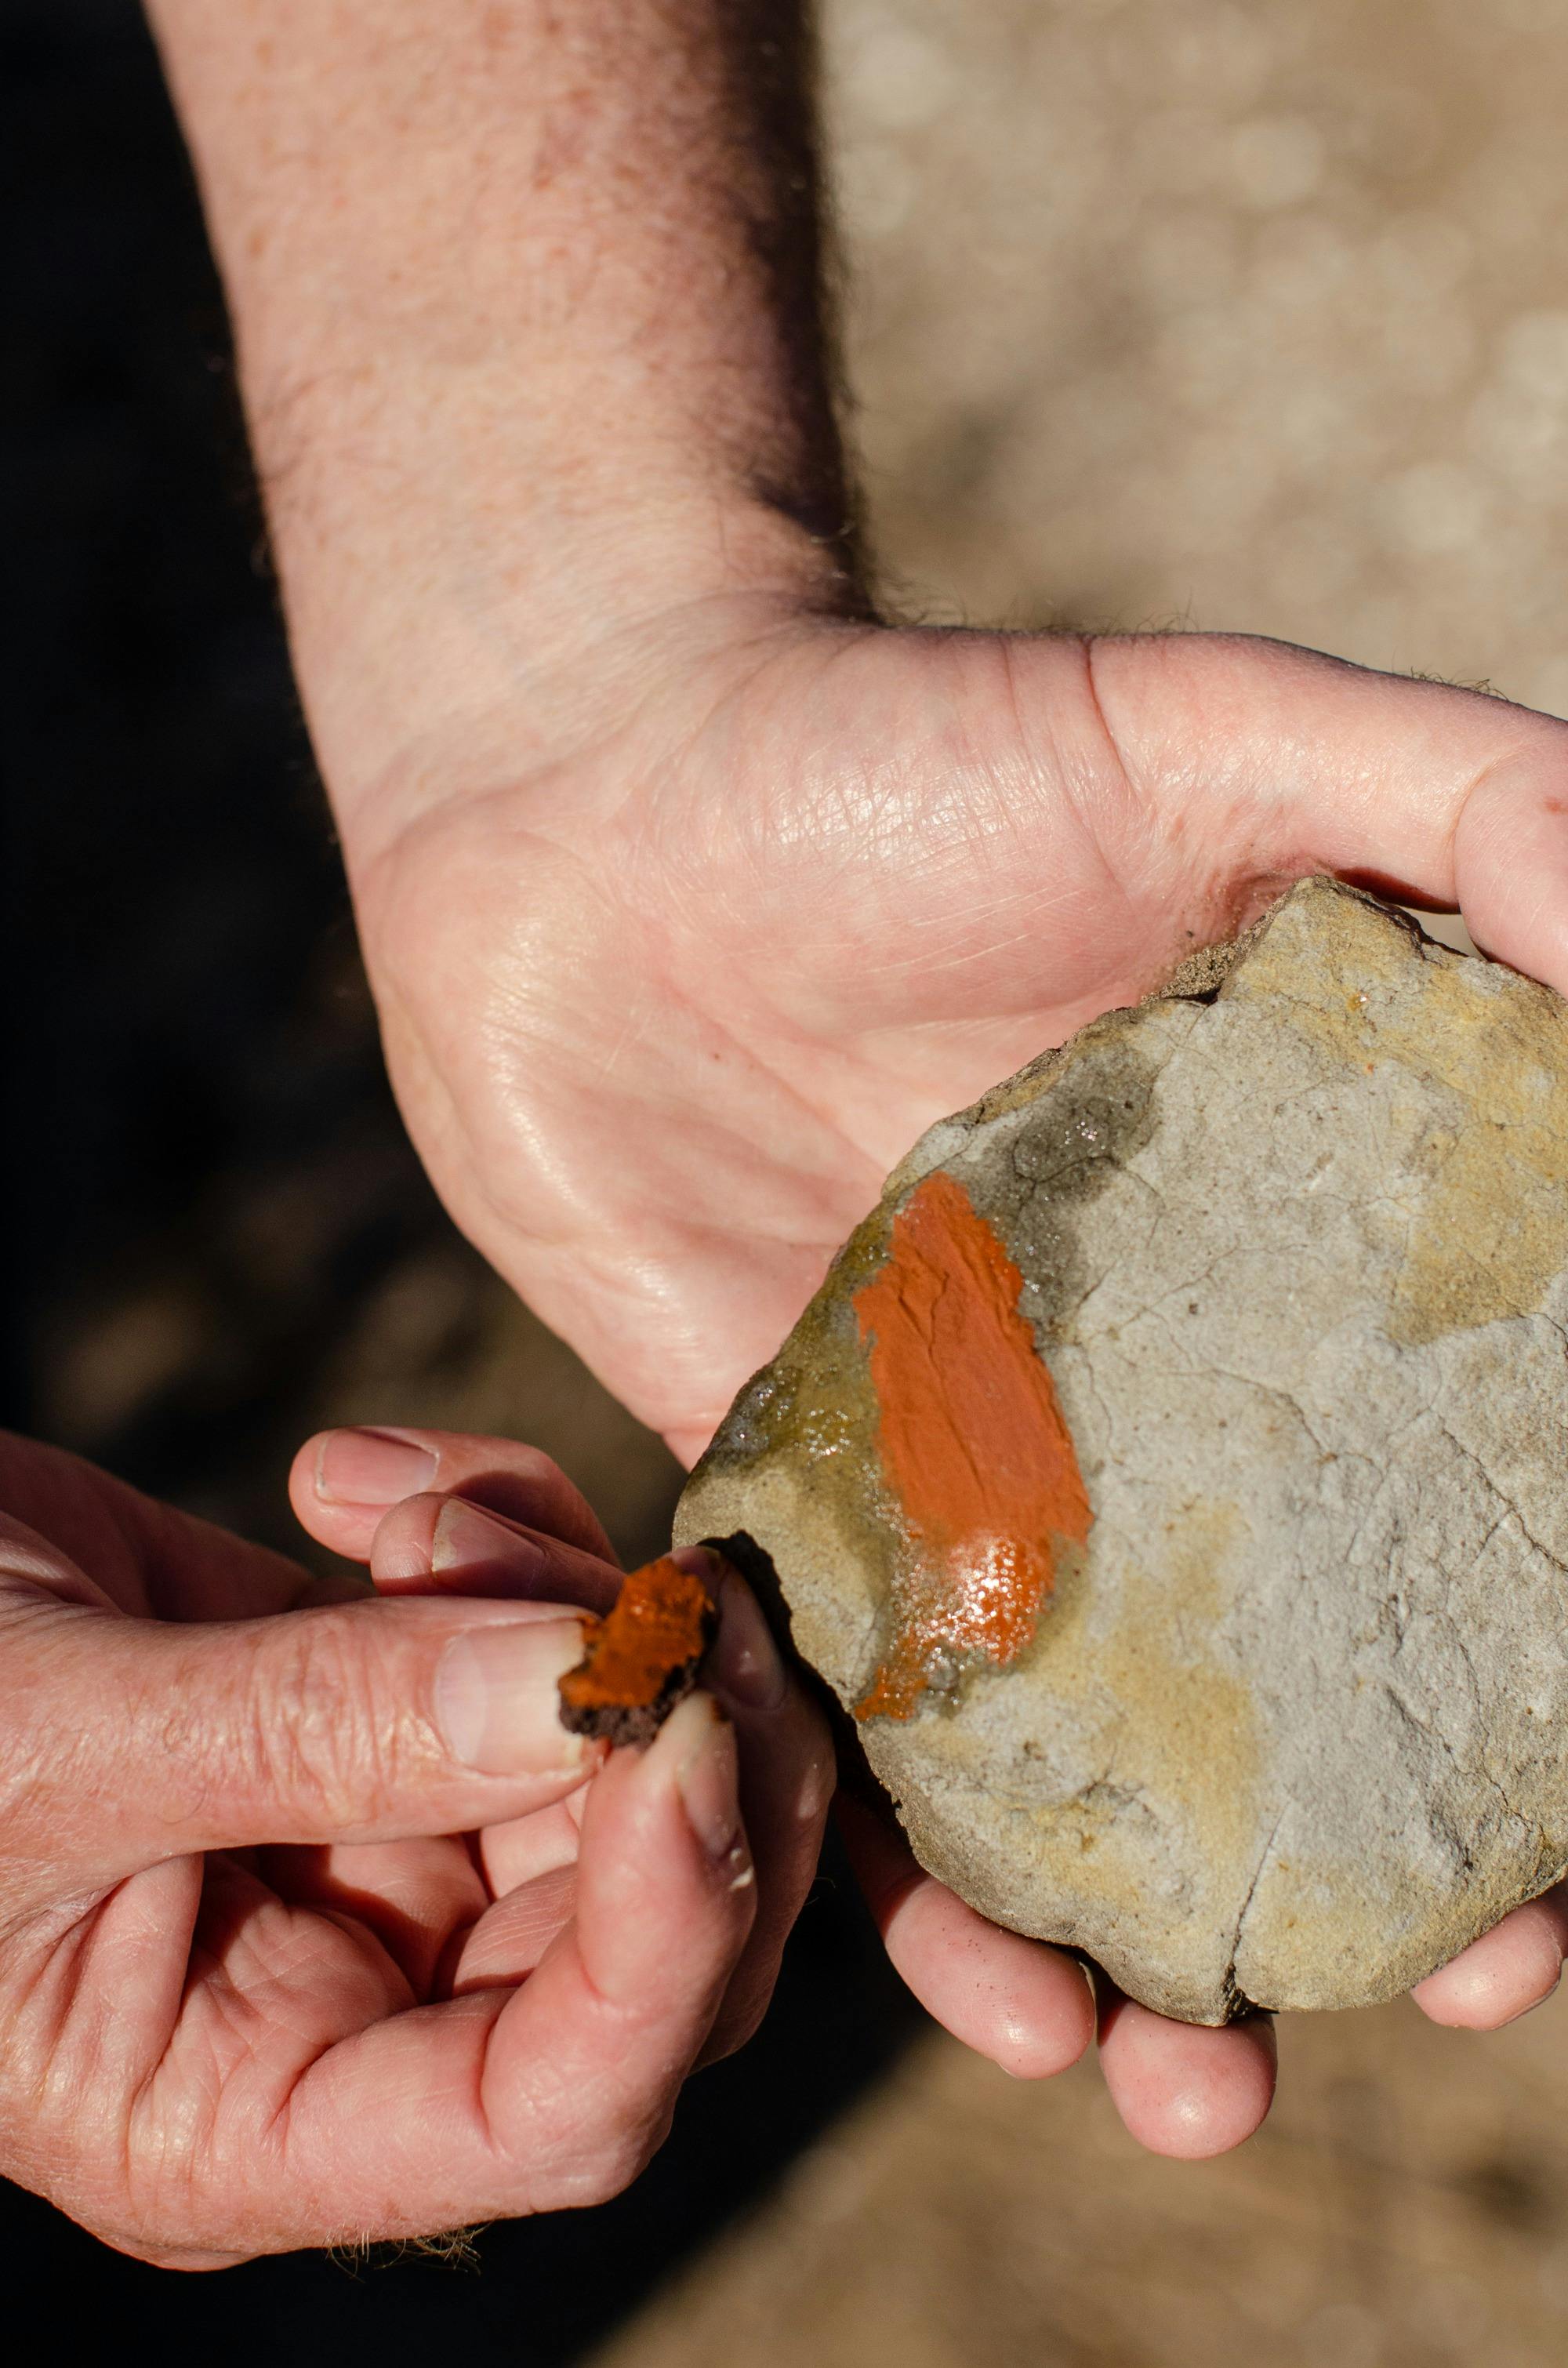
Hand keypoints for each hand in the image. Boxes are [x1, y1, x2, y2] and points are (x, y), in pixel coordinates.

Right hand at [0, 1426, 829, 2263]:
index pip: (556, 2111)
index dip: (668, 1937)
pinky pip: (534, 1629)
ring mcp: (384, 1842)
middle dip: (679, 1736)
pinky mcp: (387, 1701)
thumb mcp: (54, 1745)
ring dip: (565, 1599)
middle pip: (651, 1928)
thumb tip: (585, 1693)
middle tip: (650, 1575)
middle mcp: (353, 2001)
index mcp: (248, 2114)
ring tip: (406, 1511)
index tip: (684, 1727)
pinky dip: (503, 1528)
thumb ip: (314, 1729)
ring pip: (614, 1751)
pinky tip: (357, 1479)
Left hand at [348, 612, 1567, 2150]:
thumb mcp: (1214, 736)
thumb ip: (1463, 809)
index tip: (1564, 1844)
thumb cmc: (901, 745)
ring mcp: (970, 1459)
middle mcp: (1153, 1383)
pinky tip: (967, 1976)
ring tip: (1171, 2085)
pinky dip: (904, 1863)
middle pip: (1294, 1677)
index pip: (1461, 1498)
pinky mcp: (788, 1494)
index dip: (1532, 1683)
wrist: (588, 795)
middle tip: (1432, 1993)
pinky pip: (855, 1719)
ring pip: (1079, 1758)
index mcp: (1295, 1244)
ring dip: (1140, 1945)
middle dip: (1373, 1869)